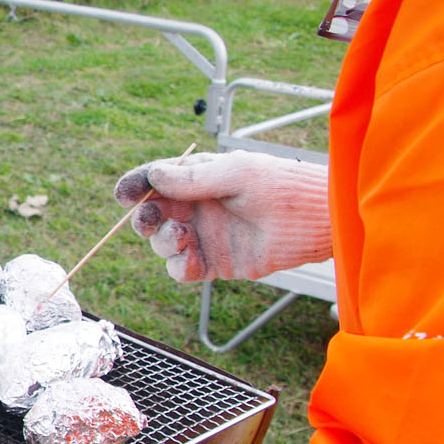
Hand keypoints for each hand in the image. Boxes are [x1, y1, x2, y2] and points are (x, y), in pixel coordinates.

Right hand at [114, 150, 330, 282]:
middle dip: (146, 218)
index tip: (124, 195)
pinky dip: (178, 266)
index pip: (157, 181)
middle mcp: (198, 208)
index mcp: (200, 179)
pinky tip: (188, 258)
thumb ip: (194, 178)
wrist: (319, 222)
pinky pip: (182, 269)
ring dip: (161, 242)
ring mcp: (205, 236)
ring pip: (163, 243)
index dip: (136, 186)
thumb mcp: (238, 174)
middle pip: (153, 214)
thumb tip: (153, 175)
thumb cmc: (284, 188)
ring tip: (180, 237)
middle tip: (154, 220)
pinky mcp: (215, 263)